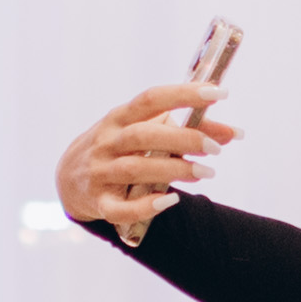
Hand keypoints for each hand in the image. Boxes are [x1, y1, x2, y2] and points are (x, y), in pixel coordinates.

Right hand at [53, 81, 232, 243]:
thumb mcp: (145, 131)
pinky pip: (121, 208)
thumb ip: (189, 130)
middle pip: (144, 135)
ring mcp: (101, 173)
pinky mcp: (100, 203)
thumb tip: (233, 133)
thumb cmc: (119, 147)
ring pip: (137, 169)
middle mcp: (107, 142)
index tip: (219, 93)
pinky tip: (170, 201)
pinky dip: (146, 206)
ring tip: (207, 172)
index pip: (151, 99)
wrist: (68, 178)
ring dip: (175, 171)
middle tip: (216, 148)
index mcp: (119, 118)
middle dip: (183, 139)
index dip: (185, 93)